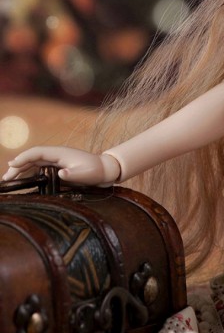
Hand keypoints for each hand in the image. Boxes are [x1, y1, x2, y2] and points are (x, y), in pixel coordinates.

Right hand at [3, 147, 120, 185]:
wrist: (105, 170)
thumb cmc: (96, 171)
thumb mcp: (85, 174)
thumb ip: (72, 175)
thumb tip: (61, 173)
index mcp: (60, 153)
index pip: (37, 152)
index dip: (23, 158)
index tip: (12, 164)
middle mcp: (56, 155)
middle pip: (32, 157)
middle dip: (18, 166)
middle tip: (6, 178)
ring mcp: (56, 160)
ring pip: (34, 163)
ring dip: (21, 170)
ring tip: (9, 180)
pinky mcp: (57, 167)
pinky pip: (39, 168)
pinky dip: (29, 173)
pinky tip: (22, 180)